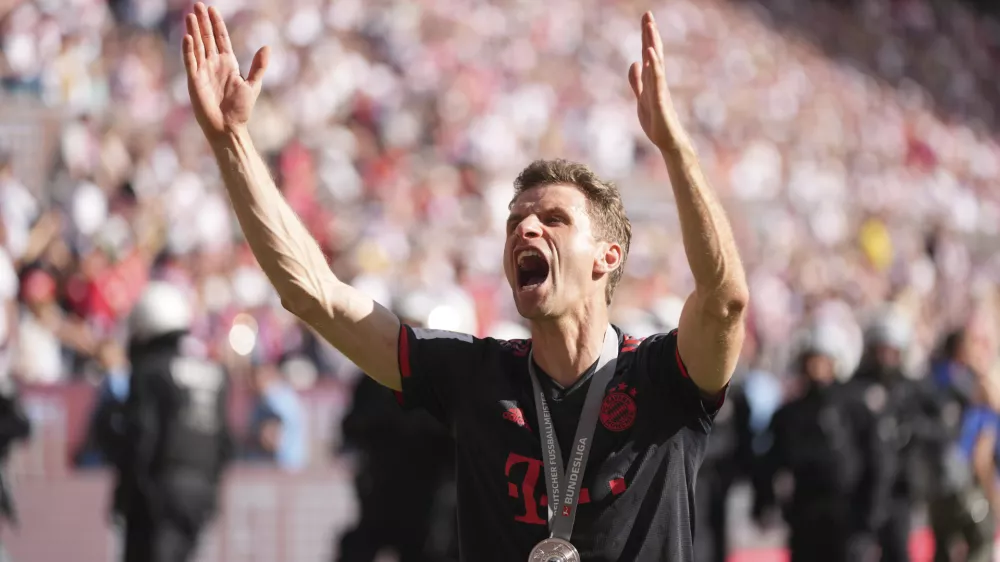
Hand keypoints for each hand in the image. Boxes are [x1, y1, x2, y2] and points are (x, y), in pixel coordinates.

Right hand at [183, 2, 268, 139]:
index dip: (216, 24)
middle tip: (197, 4)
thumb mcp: (252, 85)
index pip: (221, 39)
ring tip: (190, 15)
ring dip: (194, 31)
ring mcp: (203, 71)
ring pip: (197, 46)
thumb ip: (258, 66)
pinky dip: (189, 50)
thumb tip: (266, 46)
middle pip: (207, 38)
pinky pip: (191, 62)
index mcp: (228, 63)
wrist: (229, 127)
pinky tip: (188, 37)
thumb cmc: (240, 109)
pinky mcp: (194, 80)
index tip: (212, 9)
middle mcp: (213, 64)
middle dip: (202, 22)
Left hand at [628, 12, 687, 152]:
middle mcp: (658, 81)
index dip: (647, 37)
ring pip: (656, 63)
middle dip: (650, 34)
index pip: (649, 54)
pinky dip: (653, 66)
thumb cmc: (657, 122)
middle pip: (654, 53)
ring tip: (649, 27)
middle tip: (648, 15)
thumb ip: (637, 81)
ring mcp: (660, 90)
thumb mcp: (641, 98)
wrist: (668, 142)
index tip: (646, 18)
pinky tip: (649, 54)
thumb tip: (635, 62)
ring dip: (652, 45)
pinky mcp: (660, 101)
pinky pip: (656, 81)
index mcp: (652, 80)